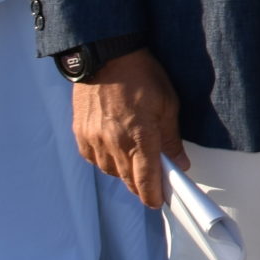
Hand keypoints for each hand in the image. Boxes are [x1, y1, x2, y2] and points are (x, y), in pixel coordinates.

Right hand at [72, 50, 185, 209]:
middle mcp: (113, 143)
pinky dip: (106, 161)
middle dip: (140, 187)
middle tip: (151, 189)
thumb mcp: (167, 103)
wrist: (106, 56)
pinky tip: (115, 153)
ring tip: (135, 166)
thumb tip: (179, 163)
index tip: (158, 203)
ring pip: (109, 171)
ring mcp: (93, 140)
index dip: (152, 194)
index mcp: (138, 136)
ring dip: (123, 173)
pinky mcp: (80, 134)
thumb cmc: (142, 76)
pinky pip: (93, 159)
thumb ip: (171, 137)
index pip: (146, 178)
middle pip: (127, 178)